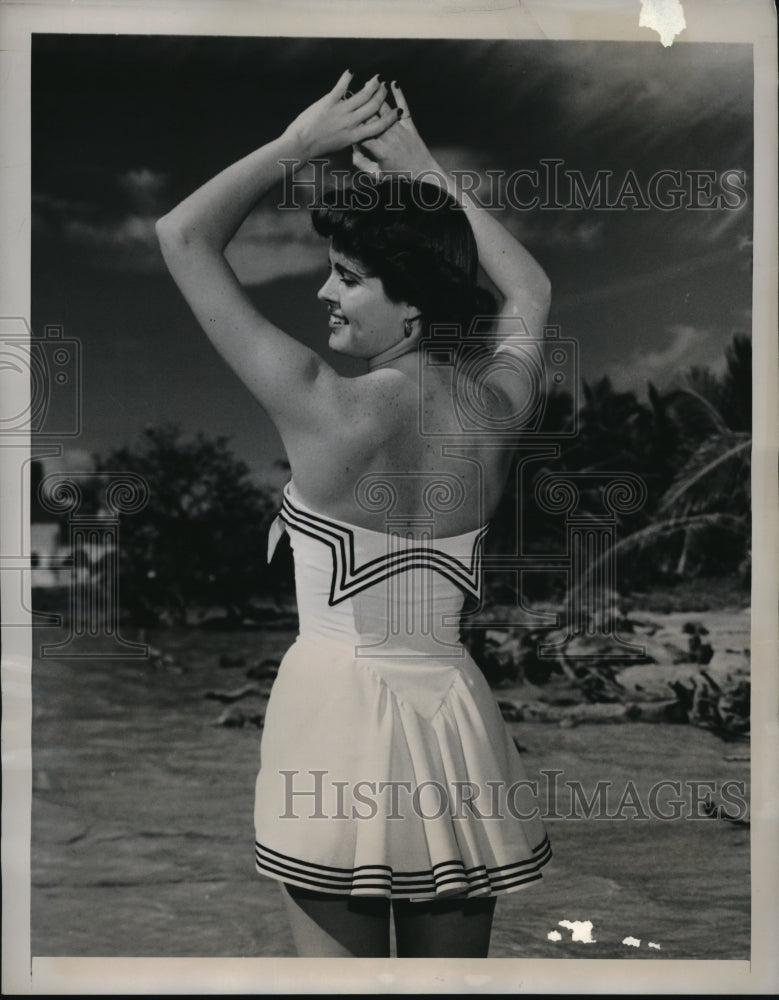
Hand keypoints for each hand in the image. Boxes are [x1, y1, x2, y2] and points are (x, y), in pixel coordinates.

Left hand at [284, 71, 400, 159]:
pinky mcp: (329, 101)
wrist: (300, 144)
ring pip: (363, 95)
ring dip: (372, 85)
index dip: (391, 118)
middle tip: (386, 87)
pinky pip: (342, 86)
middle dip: (382, 95)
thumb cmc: (318, 148)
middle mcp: (351, 123)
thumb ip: (351, 138)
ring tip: (377, 78)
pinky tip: (351, 71)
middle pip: (374, 107)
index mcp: (355, 136)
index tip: (398, 111)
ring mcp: (341, 111)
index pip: (379, 126)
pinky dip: (347, 77)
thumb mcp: (340, 147)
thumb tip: (358, 134)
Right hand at [352, 82, 441, 179]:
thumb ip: (362, 163)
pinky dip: (399, 95)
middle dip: (361, 104)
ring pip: (385, 109)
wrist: (423, 176)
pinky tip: (394, 83)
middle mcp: (389, 137)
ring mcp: (400, 130)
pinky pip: (404, 107)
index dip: (352, 121)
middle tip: (352, 92)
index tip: (344, 112)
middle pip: (371, 117)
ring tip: (370, 83)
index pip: (360, 132)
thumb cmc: (399, 177)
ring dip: (377, 95)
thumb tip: (352, 150)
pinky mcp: (410, 126)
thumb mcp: (377, 175)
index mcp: (379, 150)